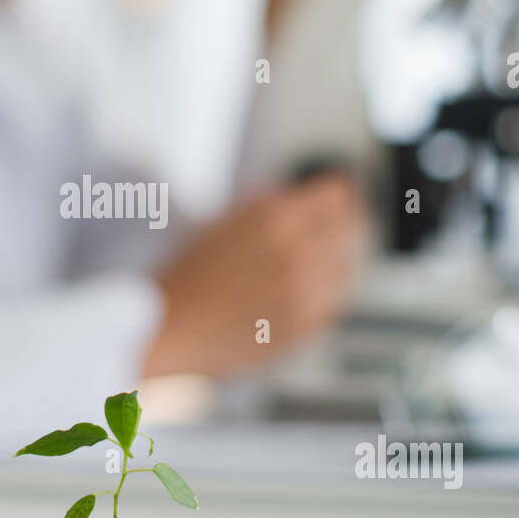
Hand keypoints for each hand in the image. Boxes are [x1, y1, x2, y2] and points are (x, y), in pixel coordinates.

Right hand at [142, 173, 367, 378]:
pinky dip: (326, 293)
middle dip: (343, 221)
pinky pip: (332, 302)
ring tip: (320, 259)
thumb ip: (268, 207)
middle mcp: (297, 253)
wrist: (168, 326)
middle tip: (339, 221)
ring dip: (336, 259)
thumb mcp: (223, 219)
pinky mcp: (303, 326)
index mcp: (276, 218)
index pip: (336, 193)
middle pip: (349, 228)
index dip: (337, 191)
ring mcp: (304, 292)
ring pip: (346, 267)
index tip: (339, 193)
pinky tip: (307, 289)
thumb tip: (302, 199)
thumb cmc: (184, 275)